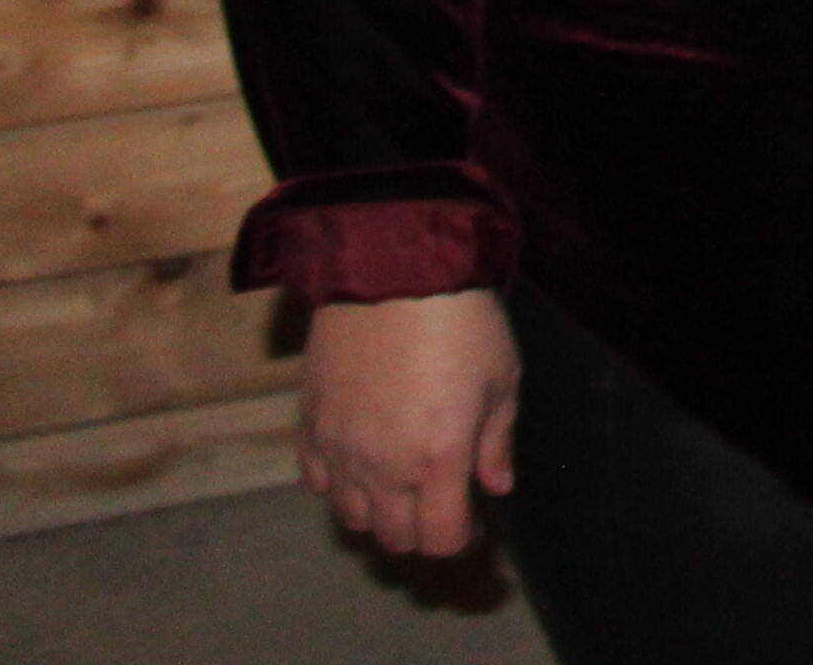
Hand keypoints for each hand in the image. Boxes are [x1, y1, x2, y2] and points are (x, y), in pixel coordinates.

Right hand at [295, 290, 517, 555]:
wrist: (394, 272)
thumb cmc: (461, 322)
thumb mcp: (502, 380)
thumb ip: (497, 443)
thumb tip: (496, 486)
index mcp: (437, 460)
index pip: (439, 539)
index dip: (459, 538)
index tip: (471, 520)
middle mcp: (382, 466)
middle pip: (394, 537)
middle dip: (421, 530)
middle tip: (439, 501)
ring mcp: (340, 449)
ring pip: (351, 517)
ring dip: (378, 512)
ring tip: (401, 483)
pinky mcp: (310, 425)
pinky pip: (315, 481)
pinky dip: (337, 483)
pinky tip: (361, 459)